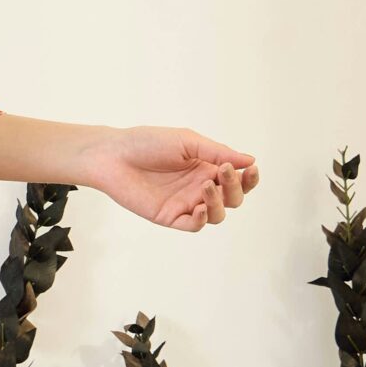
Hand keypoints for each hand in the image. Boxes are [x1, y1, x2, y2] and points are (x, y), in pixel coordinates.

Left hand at [87, 126, 258, 231]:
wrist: (114, 155)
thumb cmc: (148, 142)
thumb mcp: (187, 142)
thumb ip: (217, 152)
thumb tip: (250, 160)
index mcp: (207, 167)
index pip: (237, 178)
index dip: (249, 178)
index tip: (251, 169)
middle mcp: (199, 187)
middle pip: (233, 198)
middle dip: (235, 187)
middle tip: (224, 172)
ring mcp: (186, 203)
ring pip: (217, 214)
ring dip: (220, 202)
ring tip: (207, 186)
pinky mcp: (170, 216)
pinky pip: (194, 225)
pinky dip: (203, 219)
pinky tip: (200, 207)